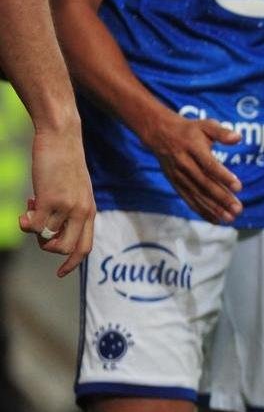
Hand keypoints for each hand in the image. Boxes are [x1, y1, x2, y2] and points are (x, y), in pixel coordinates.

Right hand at [19, 125, 95, 276]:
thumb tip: (47, 230)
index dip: (72, 263)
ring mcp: (67, 207)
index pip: (85, 246)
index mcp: (90, 211)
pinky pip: (34, 227)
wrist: (62, 138)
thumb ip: (69, 209)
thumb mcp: (75, 189)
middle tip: (40, 227)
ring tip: (33, 208)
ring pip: (47, 239)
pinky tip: (27, 205)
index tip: (61, 273)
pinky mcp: (50, 200)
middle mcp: (82, 212)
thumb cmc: (65, 163)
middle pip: (66, 249)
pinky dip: (26, 222)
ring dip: (35, 231)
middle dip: (48, 247)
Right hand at [142, 113, 242, 223]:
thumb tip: (238, 137)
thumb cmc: (190, 130)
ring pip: (197, 194)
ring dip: (213, 208)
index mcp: (193, 148)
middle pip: (204, 184)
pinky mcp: (176, 184)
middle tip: (238, 209)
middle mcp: (185, 164)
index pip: (209, 165)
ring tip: (230, 218)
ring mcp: (179, 176)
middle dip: (222, 198)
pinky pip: (189, 199)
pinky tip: (216, 220)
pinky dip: (202, 210)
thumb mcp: (206, 125)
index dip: (223, 176)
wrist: (160, 134)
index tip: (239, 187)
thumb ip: (222, 132)